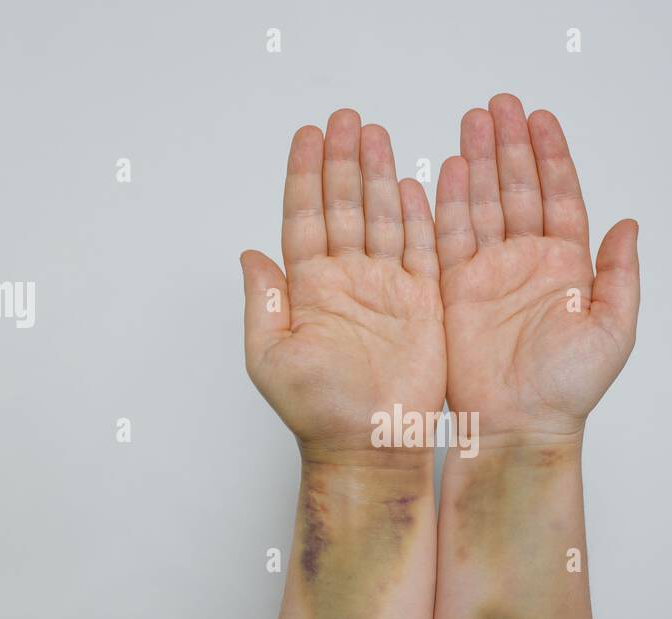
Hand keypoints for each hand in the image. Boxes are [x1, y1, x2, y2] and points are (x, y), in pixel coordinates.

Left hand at [241, 110, 445, 461]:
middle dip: (342, 161)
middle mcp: (347, 282)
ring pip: (382, 218)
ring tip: (375, 134)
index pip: (304, 218)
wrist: (370, 446)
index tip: (308, 135)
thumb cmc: (318, 413)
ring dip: (377, 175)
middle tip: (345, 119)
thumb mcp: (270, 359)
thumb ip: (262, 304)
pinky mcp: (423, 304)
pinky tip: (411, 183)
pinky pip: (422, 250)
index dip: (305, 175)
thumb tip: (248, 256)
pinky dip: (417, 216)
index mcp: (309, 289)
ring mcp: (386, 289)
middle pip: (343, 206)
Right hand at [436, 94, 639, 444]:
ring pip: (484, 204)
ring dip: (480, 162)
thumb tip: (629, 225)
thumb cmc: (568, 388)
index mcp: (568, 267)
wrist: (519, 425)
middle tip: (499, 105)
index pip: (559, 197)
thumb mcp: (614, 330)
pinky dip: (450, 203)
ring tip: (473, 122)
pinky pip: (451, 237)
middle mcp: (528, 262)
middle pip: (519, 189)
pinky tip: (452, 169)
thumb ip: (620, 275)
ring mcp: (490, 273)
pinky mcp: (456, 289)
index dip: (551, 157)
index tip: (540, 118)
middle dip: (510, 145)